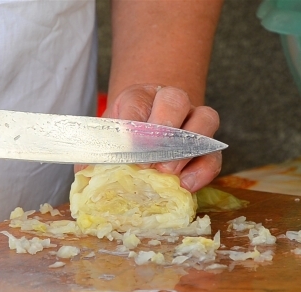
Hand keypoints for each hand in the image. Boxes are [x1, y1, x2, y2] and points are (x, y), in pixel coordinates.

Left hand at [77, 84, 221, 192]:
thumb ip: (95, 156)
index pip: (135, 103)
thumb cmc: (124, 140)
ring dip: (187, 148)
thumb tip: (86, 176)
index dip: (132, 130)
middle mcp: (169, 101)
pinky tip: (185, 186)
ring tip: (168, 174)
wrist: (148, 134)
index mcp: (138, 96)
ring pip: (205, 119)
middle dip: (163, 132)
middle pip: (175, 100)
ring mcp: (194, 120)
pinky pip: (213, 153)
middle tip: (151, 162)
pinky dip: (202, 169)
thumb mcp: (105, 142)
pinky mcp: (208, 146)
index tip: (127, 154)